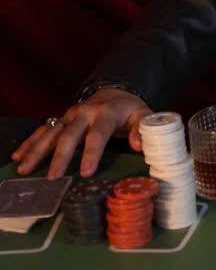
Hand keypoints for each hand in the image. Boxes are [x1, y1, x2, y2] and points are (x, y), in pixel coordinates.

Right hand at [11, 88, 150, 178]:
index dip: (91, 153)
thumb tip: (138, 145)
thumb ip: (143, 129)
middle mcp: (84, 113)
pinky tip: (18, 156)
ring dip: (37, 151)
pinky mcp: (61, 120)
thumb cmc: (130, 110)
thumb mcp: (143, 115)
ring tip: (25, 169)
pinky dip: (30, 143)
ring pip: (51, 133)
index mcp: (106, 113)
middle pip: (69, 135)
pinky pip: (43, 131)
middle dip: (60, 157)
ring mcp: (69, 115)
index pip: (98, 134)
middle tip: (52, 177)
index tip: (85, 173)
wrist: (115, 92)